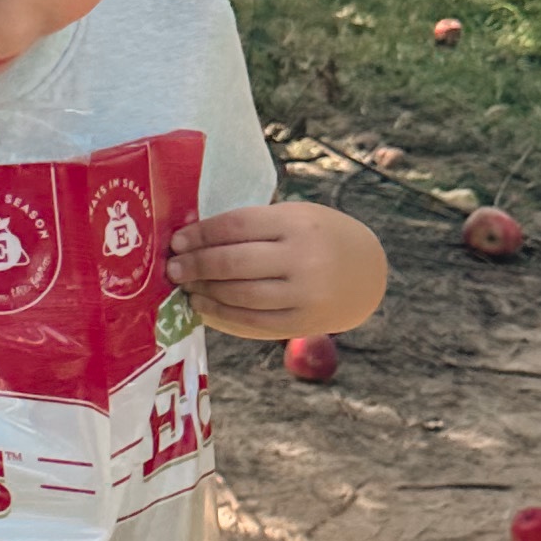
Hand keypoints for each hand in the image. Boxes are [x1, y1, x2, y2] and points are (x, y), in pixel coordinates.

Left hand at [167, 199, 386, 341]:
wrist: (367, 273)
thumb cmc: (318, 238)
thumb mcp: (294, 217)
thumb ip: (252, 226)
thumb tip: (193, 237)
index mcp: (297, 224)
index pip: (237, 227)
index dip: (201, 235)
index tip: (177, 241)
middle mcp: (302, 259)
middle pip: (234, 263)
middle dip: (196, 266)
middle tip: (172, 267)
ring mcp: (304, 294)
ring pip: (240, 295)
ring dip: (205, 292)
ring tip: (185, 286)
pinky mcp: (303, 322)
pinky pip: (253, 322)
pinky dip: (222, 315)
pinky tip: (204, 305)